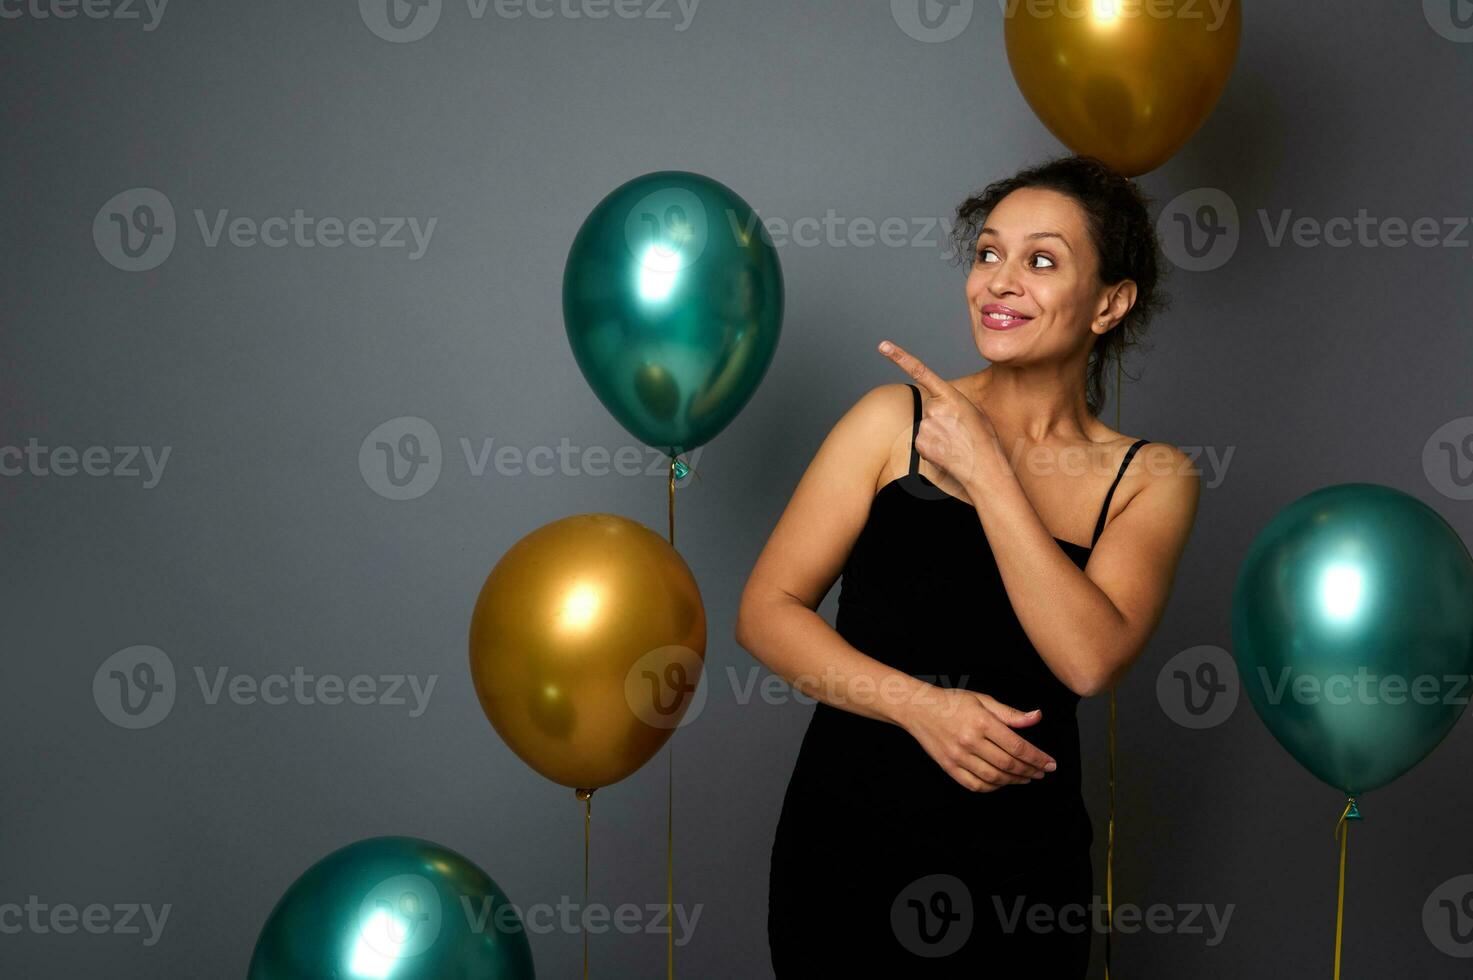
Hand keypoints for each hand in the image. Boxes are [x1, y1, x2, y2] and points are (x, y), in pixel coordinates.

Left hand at [877, 339, 999, 491]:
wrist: (985, 467)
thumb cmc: (983, 438)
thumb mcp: (972, 411)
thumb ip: (951, 402)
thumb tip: (935, 406)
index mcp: (950, 395)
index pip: (920, 371)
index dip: (899, 356)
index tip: (882, 345)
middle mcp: (934, 408)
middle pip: (928, 406)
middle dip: (939, 416)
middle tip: (957, 430)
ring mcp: (925, 426)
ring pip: (925, 425)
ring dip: (936, 432)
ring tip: (955, 442)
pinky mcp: (920, 444)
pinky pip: (921, 441)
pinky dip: (932, 446)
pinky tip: (947, 451)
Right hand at [899, 684, 1057, 791]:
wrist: (918, 708)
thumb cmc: (951, 702)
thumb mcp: (983, 700)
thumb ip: (1010, 713)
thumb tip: (1036, 717)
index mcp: (981, 722)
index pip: (1017, 746)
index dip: (1037, 758)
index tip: (1050, 763)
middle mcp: (970, 741)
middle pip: (1008, 764)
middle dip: (1030, 771)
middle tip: (1042, 772)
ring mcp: (958, 756)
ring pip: (994, 777)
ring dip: (1015, 780)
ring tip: (1026, 778)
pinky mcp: (949, 767)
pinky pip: (975, 785)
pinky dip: (993, 787)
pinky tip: (1003, 782)